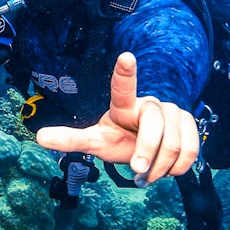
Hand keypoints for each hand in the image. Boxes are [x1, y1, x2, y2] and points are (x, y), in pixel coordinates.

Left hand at [35, 52, 198, 184]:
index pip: (122, 88)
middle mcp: (149, 103)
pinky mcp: (190, 124)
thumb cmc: (118, 140)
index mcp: (123, 105)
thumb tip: (39, 136)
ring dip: (160, 167)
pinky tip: (167, 169)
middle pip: (153, 128)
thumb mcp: (96, 142)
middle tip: (137, 171)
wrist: (147, 149)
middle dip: (145, 153)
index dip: (125, 73)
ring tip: (149, 172)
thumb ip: (71, 139)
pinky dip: (178, 168)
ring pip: (174, 144)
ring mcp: (172, 112)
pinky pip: (190, 150)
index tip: (125, 57)